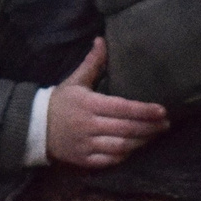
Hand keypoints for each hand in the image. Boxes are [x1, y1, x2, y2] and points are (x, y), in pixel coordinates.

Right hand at [46, 38, 168, 169]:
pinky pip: (109, 160)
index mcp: (89, 104)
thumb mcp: (75, 80)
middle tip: (166, 124)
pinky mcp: (84, 160)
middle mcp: (89, 125)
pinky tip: (135, 149)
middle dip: (149, 127)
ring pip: (121, 146)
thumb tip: (102, 40)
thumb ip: (93, 63)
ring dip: (140, 142)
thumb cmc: (60, 102)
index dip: (144, 110)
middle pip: (126, 129)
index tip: (162, 110)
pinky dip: (124, 156)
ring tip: (155, 135)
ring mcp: (86, 145)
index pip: (122, 107)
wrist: (34, 127)